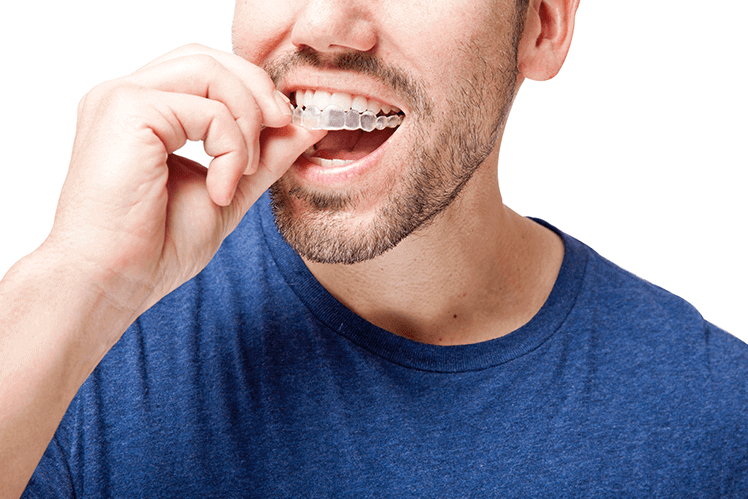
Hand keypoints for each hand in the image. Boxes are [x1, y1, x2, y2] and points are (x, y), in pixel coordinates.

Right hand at [44, 44, 323, 316]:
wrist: (111, 281)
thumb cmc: (154, 245)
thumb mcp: (228, 190)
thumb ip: (263, 155)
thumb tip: (307, 125)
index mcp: (144, 112)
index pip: (206, 70)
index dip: (253, 89)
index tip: (287, 125)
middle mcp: (128, 96)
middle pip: (209, 58)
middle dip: (258, 90)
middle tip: (285, 126)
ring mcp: (123, 98)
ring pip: (210, 71)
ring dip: (247, 118)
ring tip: (244, 171)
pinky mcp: (128, 110)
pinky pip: (207, 109)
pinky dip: (231, 148)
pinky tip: (221, 189)